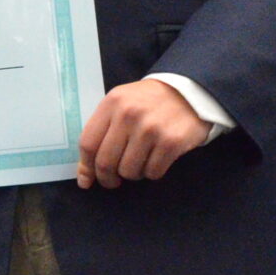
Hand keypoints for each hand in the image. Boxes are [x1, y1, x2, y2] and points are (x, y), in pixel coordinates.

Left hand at [76, 78, 210, 188]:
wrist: (190, 92)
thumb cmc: (149, 101)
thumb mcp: (121, 103)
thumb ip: (102, 130)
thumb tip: (85, 172)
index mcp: (111, 103)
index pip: (88, 143)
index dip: (86, 167)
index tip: (87, 180)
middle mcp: (128, 115)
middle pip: (105, 162)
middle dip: (107, 179)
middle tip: (113, 181)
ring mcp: (150, 129)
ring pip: (129, 171)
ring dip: (132, 174)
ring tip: (138, 164)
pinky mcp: (171, 142)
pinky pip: (152, 172)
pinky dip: (151, 173)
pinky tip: (155, 161)